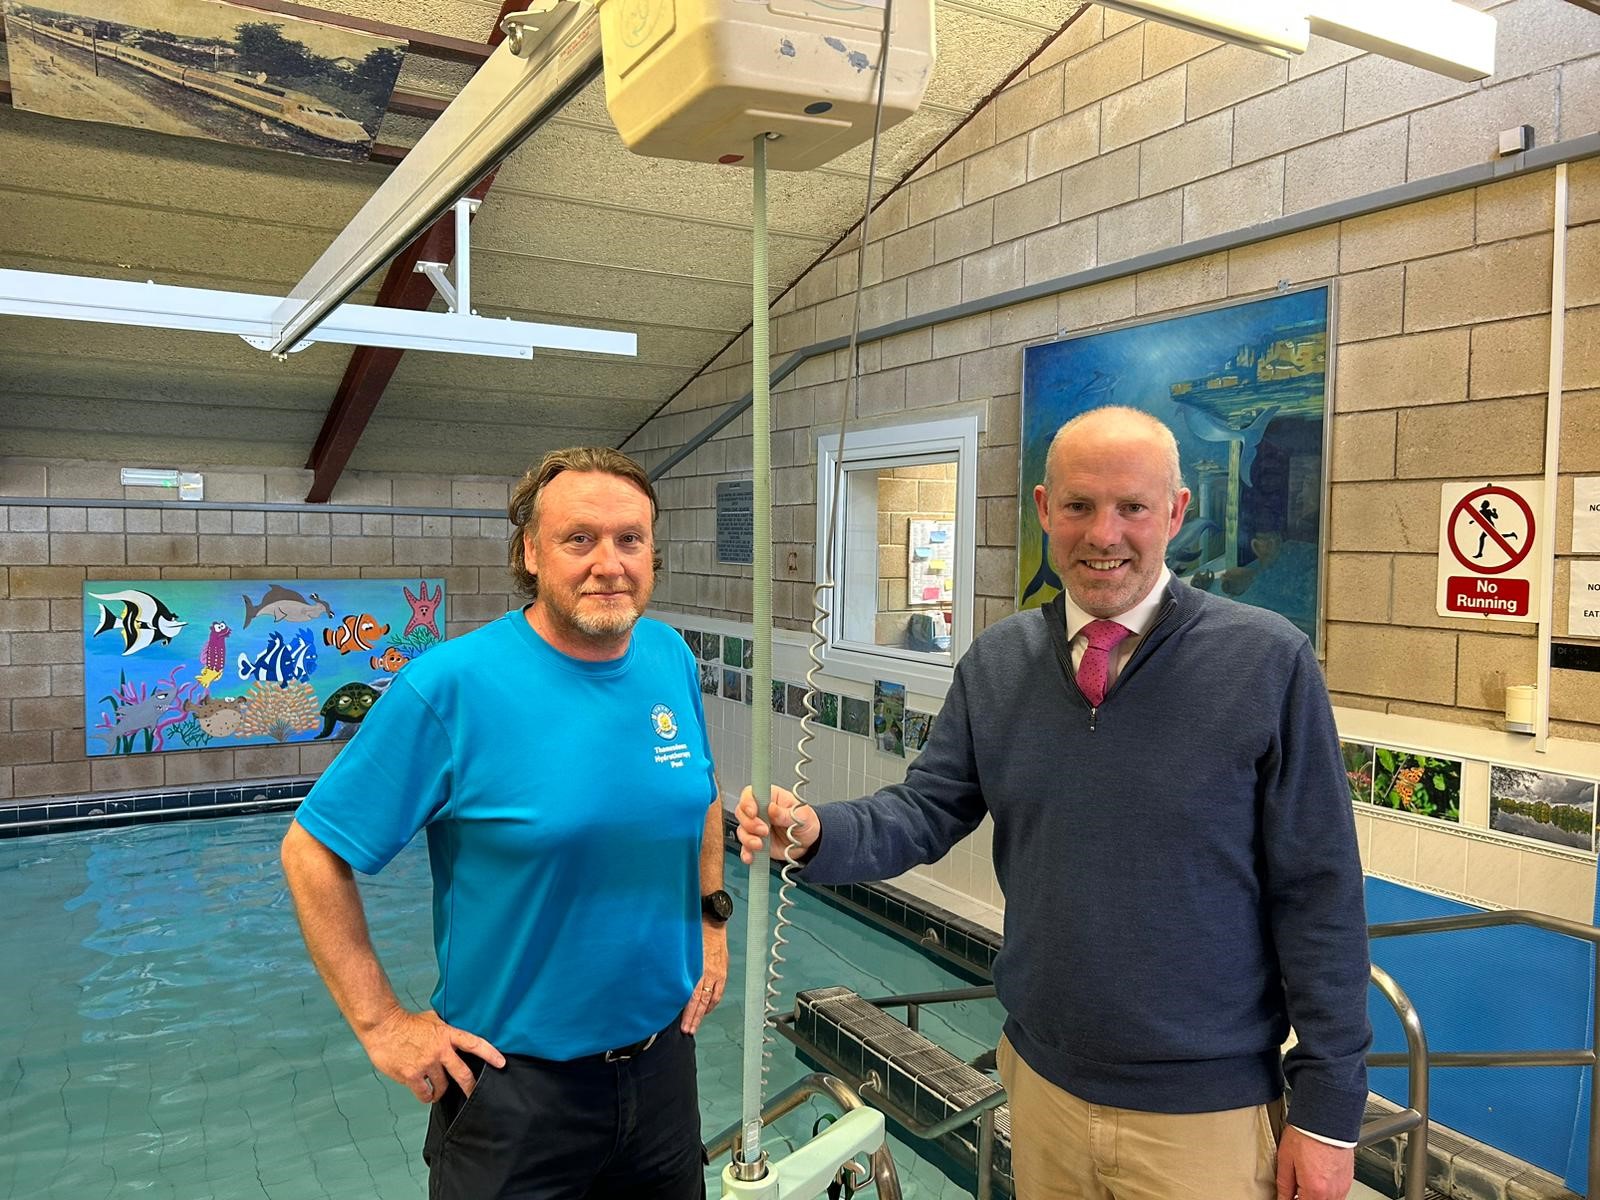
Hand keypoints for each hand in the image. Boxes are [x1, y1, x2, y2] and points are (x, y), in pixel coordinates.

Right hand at [357, 1007, 504, 1104]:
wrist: (383, 1026)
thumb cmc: (406, 1023)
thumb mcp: (433, 1020)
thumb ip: (446, 1030)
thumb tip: (456, 1035)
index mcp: (447, 1035)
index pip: (474, 1044)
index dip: (490, 1054)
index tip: (502, 1063)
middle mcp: (440, 1050)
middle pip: (463, 1073)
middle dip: (471, 1087)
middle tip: (473, 1094)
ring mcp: (426, 1063)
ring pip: (442, 1086)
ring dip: (440, 1092)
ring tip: (437, 1092)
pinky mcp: (412, 1075)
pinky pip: (424, 1093)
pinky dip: (425, 1096)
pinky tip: (425, 1093)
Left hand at [681, 923, 728, 1033]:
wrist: (712, 921)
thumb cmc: (695, 932)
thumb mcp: (682, 951)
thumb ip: (677, 968)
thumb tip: (667, 984)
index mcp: (699, 970)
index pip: (693, 998)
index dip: (689, 1014)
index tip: (684, 1026)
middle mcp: (710, 974)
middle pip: (702, 1002)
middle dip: (695, 1019)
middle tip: (688, 1031)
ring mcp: (718, 974)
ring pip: (711, 999)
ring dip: (703, 1013)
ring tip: (696, 1024)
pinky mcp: (723, 971)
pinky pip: (718, 992)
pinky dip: (712, 1003)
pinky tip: (707, 1008)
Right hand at [735, 785, 816, 864]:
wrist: (809, 843)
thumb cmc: (806, 822)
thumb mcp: (802, 815)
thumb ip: (785, 813)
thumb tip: (772, 809)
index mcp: (771, 797)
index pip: (751, 794)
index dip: (748, 802)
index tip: (753, 812)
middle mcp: (761, 811)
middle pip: (742, 812)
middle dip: (749, 823)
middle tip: (764, 830)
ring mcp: (756, 827)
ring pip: (742, 830)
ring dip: (748, 839)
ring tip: (760, 845)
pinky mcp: (756, 842)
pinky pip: (745, 847)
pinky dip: (746, 853)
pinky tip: (751, 856)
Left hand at [1276, 1126, 1354, 1199]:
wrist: (1327, 1118)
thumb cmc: (1307, 1134)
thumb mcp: (1285, 1159)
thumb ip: (1284, 1185)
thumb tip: (1282, 1198)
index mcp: (1315, 1189)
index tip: (1287, 1196)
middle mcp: (1332, 1192)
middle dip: (1304, 1197)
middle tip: (1295, 1188)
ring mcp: (1342, 1187)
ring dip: (1316, 1196)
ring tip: (1305, 1181)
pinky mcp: (1348, 1179)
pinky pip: (1338, 1194)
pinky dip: (1327, 1192)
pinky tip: (1318, 1178)